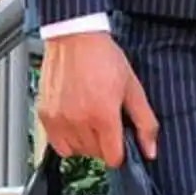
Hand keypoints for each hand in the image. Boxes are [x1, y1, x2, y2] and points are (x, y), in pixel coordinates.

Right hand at [38, 32, 158, 167]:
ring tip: (89, 118)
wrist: (75, 37)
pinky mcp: (45, 115)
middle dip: (104, 143)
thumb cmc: (103, 57)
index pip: (113, 157)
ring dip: (85, 142)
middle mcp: (78, 120)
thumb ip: (145, 123)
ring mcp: (59, 119)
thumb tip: (150, 150)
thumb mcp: (133, 88)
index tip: (121, 141)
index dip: (121, 152)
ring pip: (76, 151)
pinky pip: (57, 144)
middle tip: (105, 120)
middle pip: (96, 154)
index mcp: (103, 115)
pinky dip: (66, 138)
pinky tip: (75, 121)